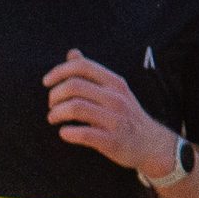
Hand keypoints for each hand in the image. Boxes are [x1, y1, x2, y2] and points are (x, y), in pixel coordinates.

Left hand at [44, 51, 174, 179]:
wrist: (151, 144)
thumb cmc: (125, 115)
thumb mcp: (114, 90)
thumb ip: (91, 73)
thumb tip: (73, 53)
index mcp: (114, 83)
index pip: (82, 66)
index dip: (59, 71)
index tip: (46, 82)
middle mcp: (116, 98)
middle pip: (74, 86)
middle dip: (54, 95)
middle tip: (51, 105)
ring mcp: (115, 119)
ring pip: (75, 108)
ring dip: (56, 113)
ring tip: (53, 118)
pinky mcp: (112, 141)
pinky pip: (83, 134)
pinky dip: (67, 133)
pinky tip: (64, 133)